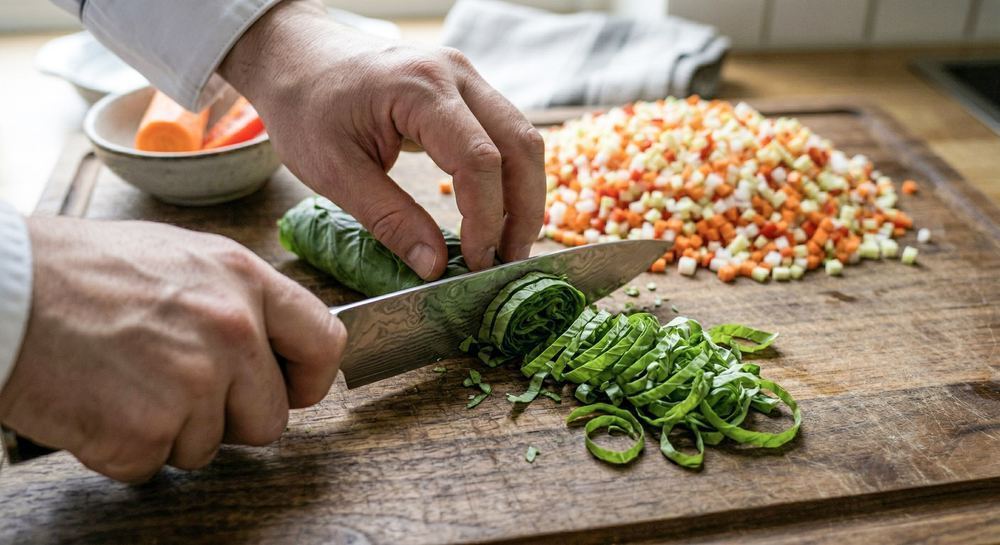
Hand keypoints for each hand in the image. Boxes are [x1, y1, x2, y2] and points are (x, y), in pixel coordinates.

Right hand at [0, 218, 344, 481]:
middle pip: (271, 417)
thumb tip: (268, 342)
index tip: (291, 389)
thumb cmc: (79, 271)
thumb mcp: (181, 257)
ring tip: (126, 383)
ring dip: (170, 432)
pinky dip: (124, 450)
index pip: (325, 343)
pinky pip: (154, 465)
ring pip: (210, 447)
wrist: (5, 292)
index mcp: (245, 281)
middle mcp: (232, 331)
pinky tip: (100, 404)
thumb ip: (237, 299)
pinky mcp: (147, 430)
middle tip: (177, 390)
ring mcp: (193, 383)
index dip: (309, 378)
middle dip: (229, 418)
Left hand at [219, 0, 545, 279]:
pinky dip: (508, 175)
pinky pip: (504, 132)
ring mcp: (465, 77)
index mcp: (419, 89)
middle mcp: (454, 74)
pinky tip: (494, 211)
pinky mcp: (464, 90)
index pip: (478, 159)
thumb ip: (389, 220)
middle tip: (509, 260)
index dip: (485, 218)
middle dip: (523, 209)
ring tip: (506, 243)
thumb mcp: (335, 172)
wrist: (294, 56)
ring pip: (522, 137)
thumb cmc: (305, 105)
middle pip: (520, 144)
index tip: (476, 261)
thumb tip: (434, 267)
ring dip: (522, 194)